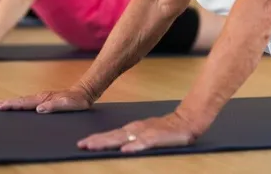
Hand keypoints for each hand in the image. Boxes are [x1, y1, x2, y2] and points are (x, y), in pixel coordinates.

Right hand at [0, 87, 91, 112]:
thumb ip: (54, 106)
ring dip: (10, 102)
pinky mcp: (44, 100)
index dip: (11, 105)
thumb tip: (39, 109)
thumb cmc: (77, 101)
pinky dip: (18, 103)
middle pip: (19, 100)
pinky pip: (28, 102)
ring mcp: (41, 98)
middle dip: (6, 102)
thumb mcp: (68, 105)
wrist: (84, 93)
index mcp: (43, 99)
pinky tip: (15, 106)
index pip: (23, 102)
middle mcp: (40, 97)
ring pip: (22, 100)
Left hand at [77, 112, 198, 152]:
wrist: (188, 120)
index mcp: (133, 129)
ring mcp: (147, 132)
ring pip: (124, 138)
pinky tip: (125, 150)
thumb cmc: (166, 129)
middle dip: (97, 141)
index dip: (97, 139)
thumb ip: (134, 139)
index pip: (112, 134)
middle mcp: (137, 129)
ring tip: (94, 146)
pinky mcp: (159, 137)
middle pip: (114, 136)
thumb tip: (117, 146)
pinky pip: (145, 143)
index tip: (82, 143)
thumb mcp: (147, 133)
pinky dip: (134, 146)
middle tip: (82, 145)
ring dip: (108, 142)